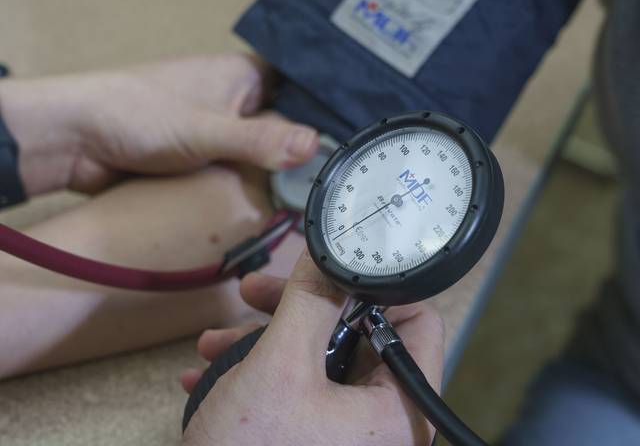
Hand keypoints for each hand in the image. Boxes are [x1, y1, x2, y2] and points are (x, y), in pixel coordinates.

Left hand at [0, 53, 317, 194]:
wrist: (75, 141)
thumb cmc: (140, 117)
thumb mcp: (207, 130)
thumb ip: (261, 140)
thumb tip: (316, 148)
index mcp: (244, 76)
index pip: (301, 93)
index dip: (324, 121)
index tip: (350, 154)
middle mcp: (236, 100)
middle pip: (283, 130)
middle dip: (302, 159)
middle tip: (336, 191)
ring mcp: (218, 130)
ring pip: (261, 154)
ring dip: (276, 178)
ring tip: (314, 205)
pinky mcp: (201, 156)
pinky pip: (237, 172)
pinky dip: (251, 188)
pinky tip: (274, 209)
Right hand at [181, 251, 444, 445]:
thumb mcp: (281, 366)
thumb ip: (310, 301)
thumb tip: (328, 254)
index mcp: (398, 409)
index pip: (419, 324)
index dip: (378, 289)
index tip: (332, 272)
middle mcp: (380, 425)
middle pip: (357, 339)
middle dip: (298, 312)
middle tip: (257, 293)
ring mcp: (346, 437)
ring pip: (318, 364)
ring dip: (265, 343)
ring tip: (213, 343)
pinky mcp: (314, 442)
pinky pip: (299, 395)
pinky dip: (261, 377)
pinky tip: (210, 374)